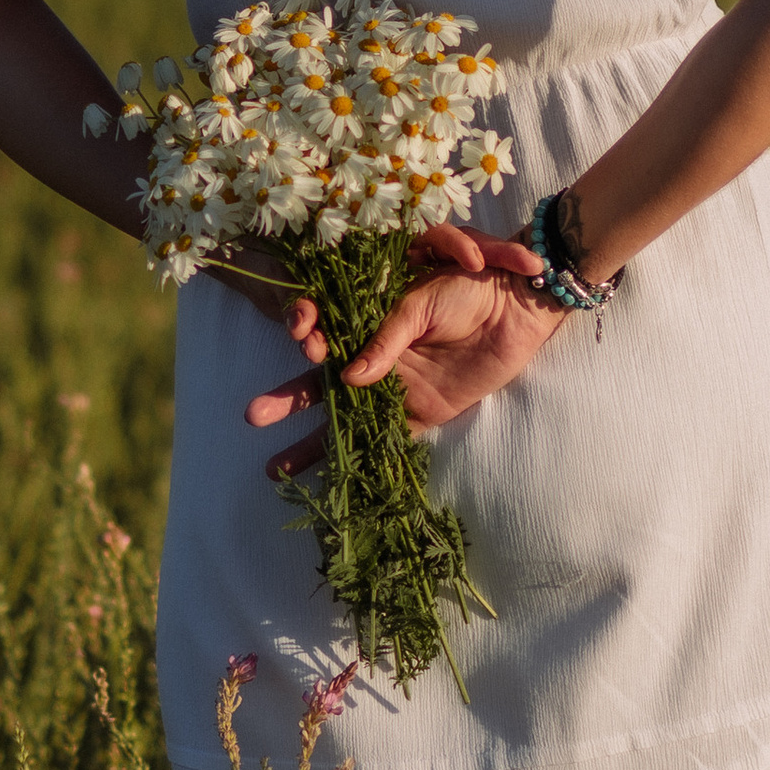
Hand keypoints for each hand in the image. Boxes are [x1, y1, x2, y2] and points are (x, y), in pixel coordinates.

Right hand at [244, 226, 556, 477]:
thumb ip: (386, 338)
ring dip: (310, 442)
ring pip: (344, 416)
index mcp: (368, 315)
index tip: (299, 335)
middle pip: (321, 380)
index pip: (323, 329)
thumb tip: (350, 378)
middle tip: (252, 415)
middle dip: (288, 398)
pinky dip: (359, 458)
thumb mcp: (420, 302)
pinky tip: (330, 482)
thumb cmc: (467, 288)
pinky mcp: (421, 412)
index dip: (306, 333)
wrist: (518, 307)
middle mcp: (375, 354)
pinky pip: (384, 438)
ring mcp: (395, 386)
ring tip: (274, 468)